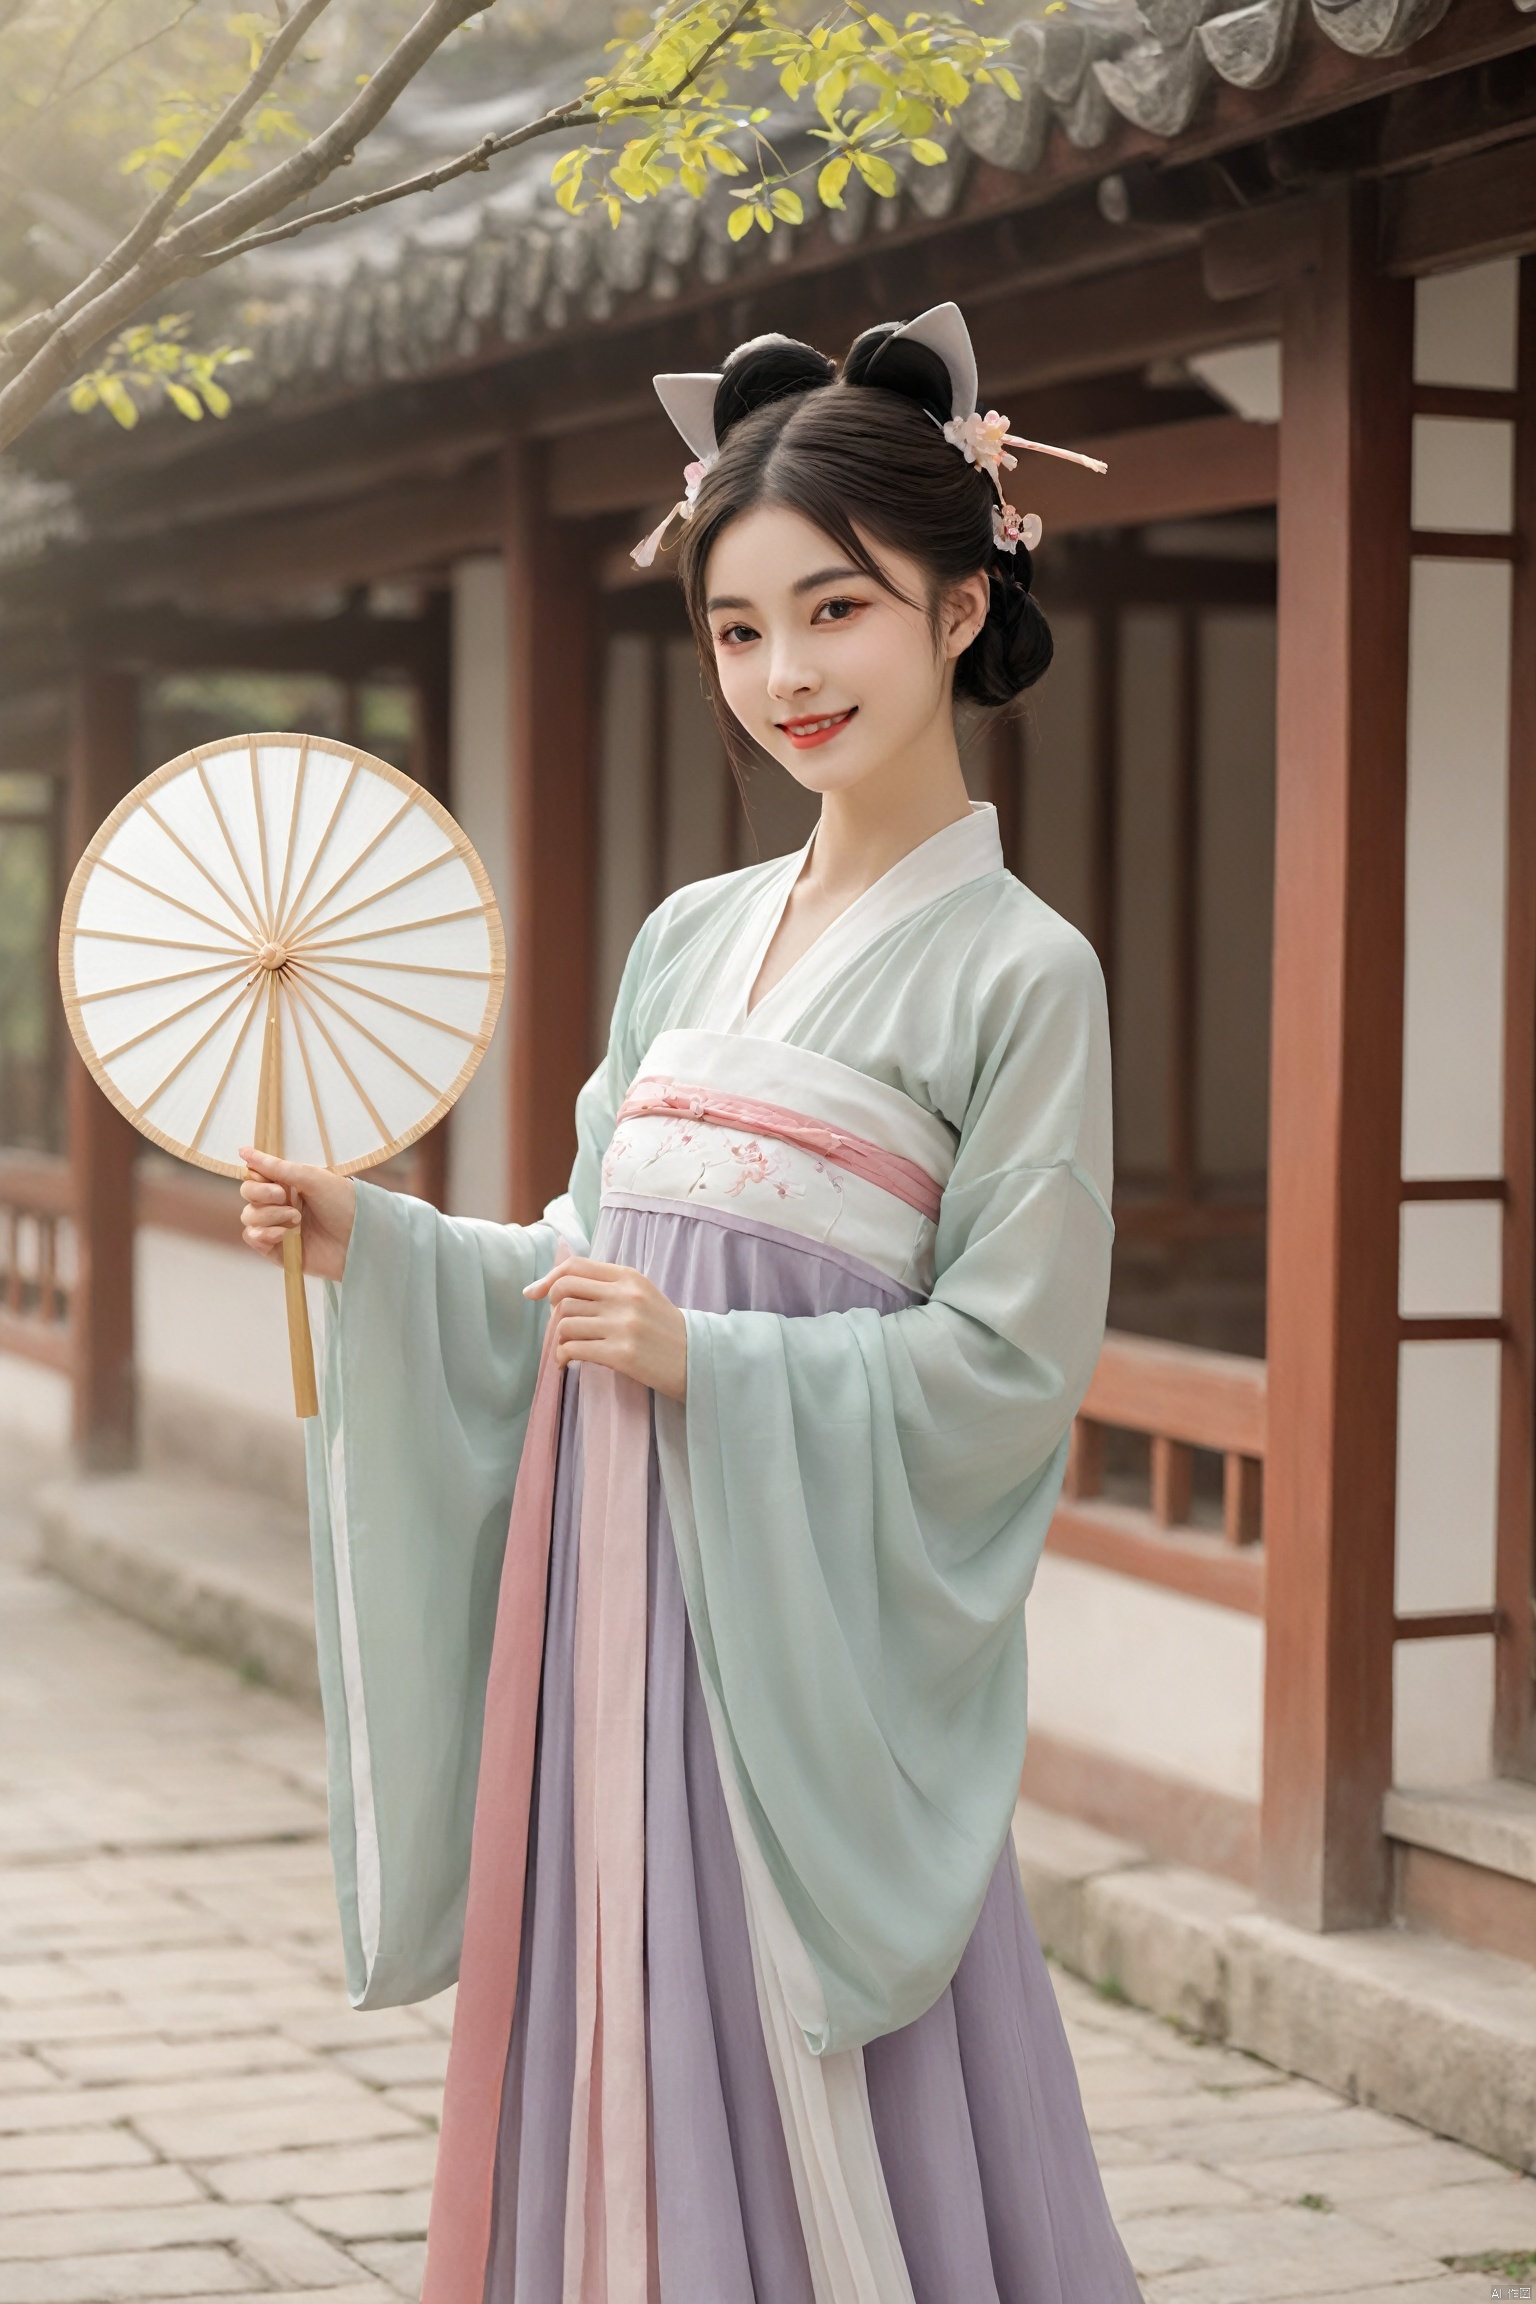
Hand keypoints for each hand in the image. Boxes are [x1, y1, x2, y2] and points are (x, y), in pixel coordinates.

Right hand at [238, 1147, 355, 1282]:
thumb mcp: (310, 1177)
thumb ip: (275, 1167)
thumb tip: (242, 1151)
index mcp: (290, 1183)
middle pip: (248, 1194)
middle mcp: (282, 1203)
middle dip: (262, 1194)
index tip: (274, 1180)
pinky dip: (263, 1234)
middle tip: (285, 1197)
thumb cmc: (342, 1203)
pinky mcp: (278, 1250)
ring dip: (268, 1215)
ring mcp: (279, 1226)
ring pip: (249, 1216)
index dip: (257, 1177)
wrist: (360, 1238)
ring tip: (296, 1219)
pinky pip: (253, 1238)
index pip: (255, 1175)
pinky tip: (283, 1234)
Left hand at [523, 1256, 686, 1401]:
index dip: (548, 1279)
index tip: (534, 1294)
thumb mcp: (641, 1295)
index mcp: (628, 1277)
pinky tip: (567, 1362)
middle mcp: (624, 1296)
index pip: (575, 1267)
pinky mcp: (620, 1353)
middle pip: (564, 1293)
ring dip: (559, 1338)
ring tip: (569, 1347)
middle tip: (561, 1325)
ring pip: (564, 1322)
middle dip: (553, 1310)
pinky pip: (572, 1348)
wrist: (697, 1360)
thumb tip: (556, 1287)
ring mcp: (622, 1324)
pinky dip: (562, 1356)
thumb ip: (607, 1286)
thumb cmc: (664, 1329)